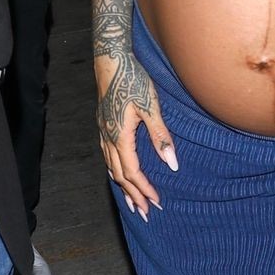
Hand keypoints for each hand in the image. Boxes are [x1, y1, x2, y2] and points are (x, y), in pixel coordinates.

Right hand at [96, 49, 178, 220]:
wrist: (111, 61)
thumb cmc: (133, 80)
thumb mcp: (151, 107)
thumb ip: (161, 136)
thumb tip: (172, 163)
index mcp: (120, 137)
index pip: (132, 172)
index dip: (145, 189)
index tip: (157, 202)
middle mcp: (108, 138)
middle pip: (119, 175)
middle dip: (133, 195)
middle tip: (145, 213)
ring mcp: (103, 132)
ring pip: (111, 168)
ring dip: (123, 187)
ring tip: (132, 202)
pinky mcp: (103, 125)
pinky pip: (108, 157)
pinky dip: (115, 171)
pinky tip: (119, 174)